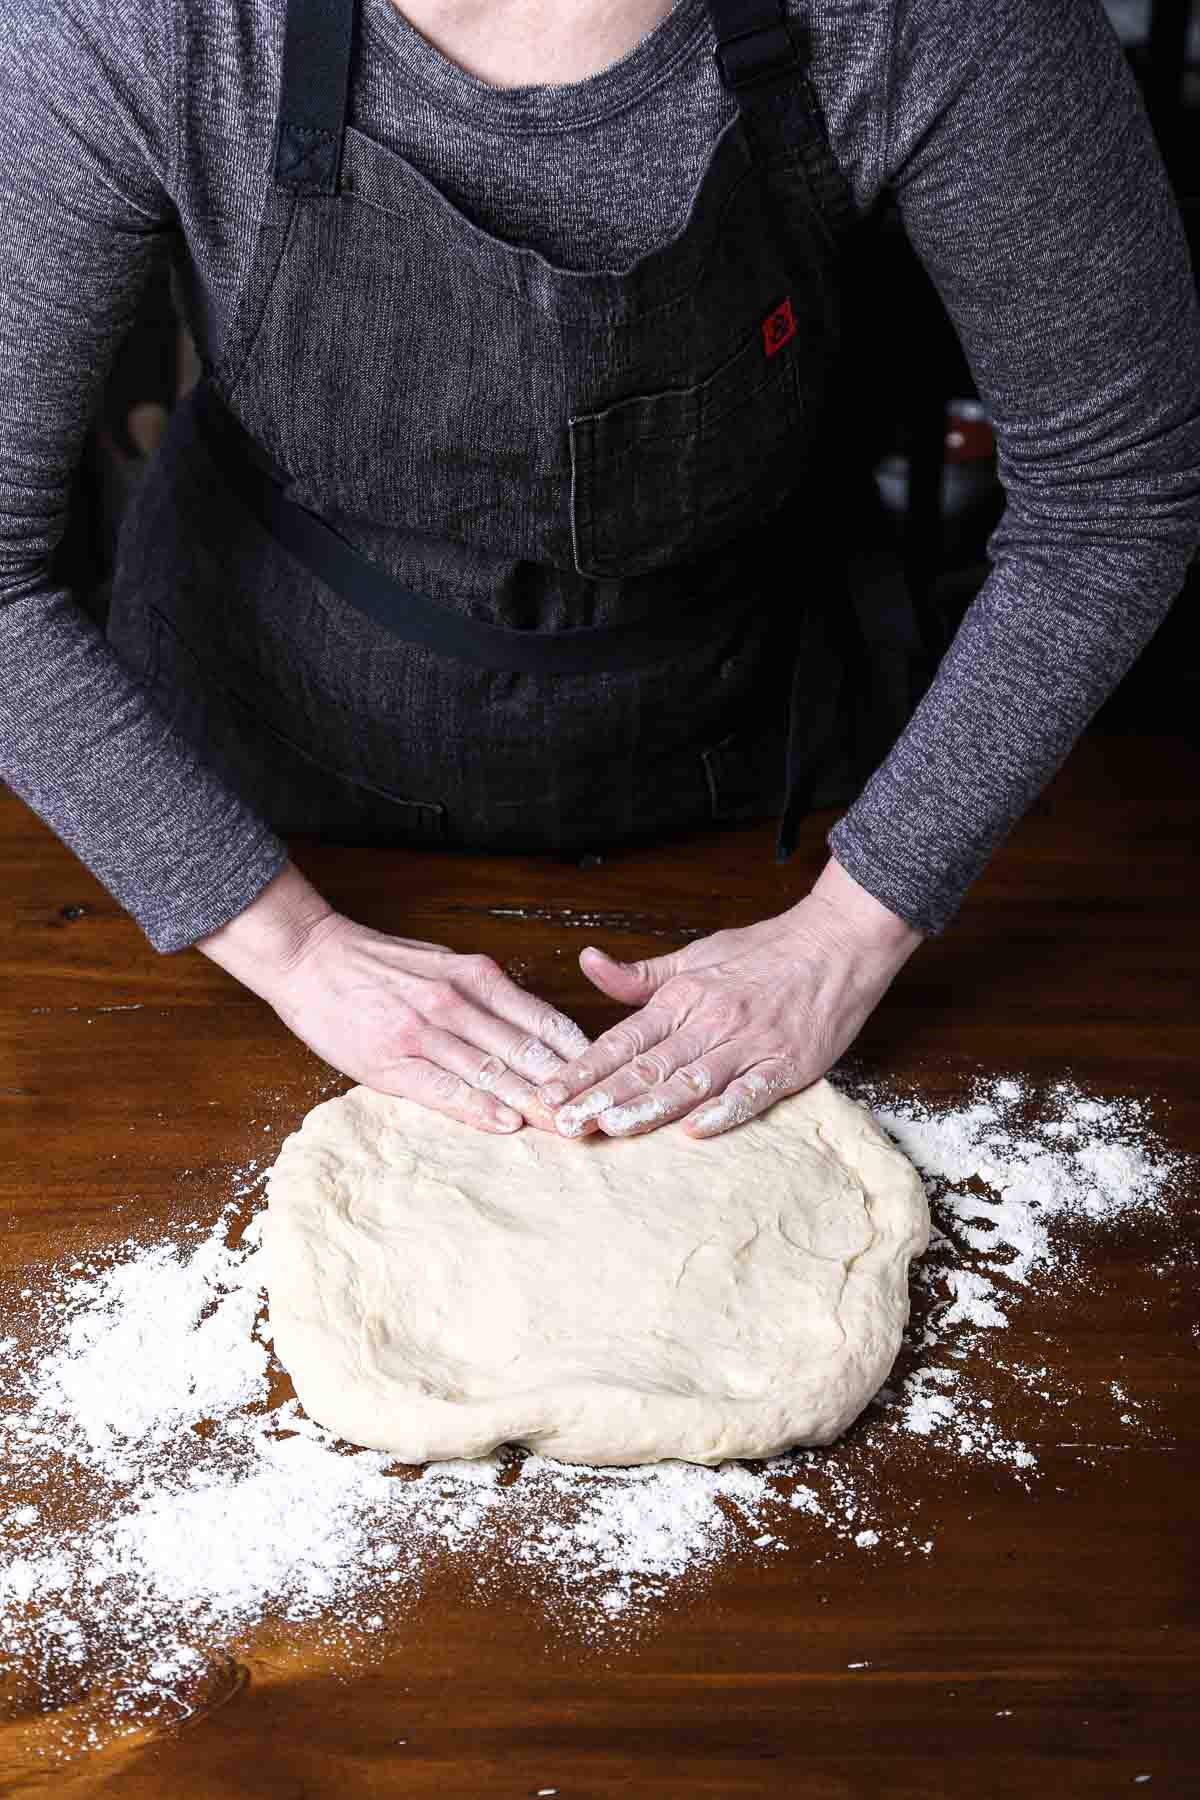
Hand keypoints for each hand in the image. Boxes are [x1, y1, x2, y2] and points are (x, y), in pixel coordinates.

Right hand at [197, 863, 591, 1134]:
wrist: (311, 958)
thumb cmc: (380, 966)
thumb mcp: (444, 965)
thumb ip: (487, 995)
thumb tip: (534, 1030)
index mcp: (476, 977)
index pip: (543, 1022)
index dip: (579, 1055)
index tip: (609, 1080)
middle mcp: (458, 1002)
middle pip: (527, 1052)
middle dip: (567, 1089)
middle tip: (601, 1116)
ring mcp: (425, 1031)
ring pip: (493, 1072)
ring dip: (533, 1104)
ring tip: (567, 1130)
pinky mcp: (393, 1058)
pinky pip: (444, 1088)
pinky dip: (478, 1107)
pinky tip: (505, 1123)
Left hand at [534, 857, 923, 1139]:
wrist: (837, 943)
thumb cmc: (765, 952)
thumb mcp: (695, 956)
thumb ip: (640, 976)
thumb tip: (588, 962)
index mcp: (683, 997)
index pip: (623, 1039)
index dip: (584, 1068)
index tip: (550, 1092)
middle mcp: (710, 1020)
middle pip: (647, 1065)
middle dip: (601, 1097)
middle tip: (564, 1123)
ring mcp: (749, 1043)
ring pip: (691, 1080)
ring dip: (649, 1107)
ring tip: (612, 1128)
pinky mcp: (787, 1063)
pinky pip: (751, 1091)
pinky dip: (724, 1110)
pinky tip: (695, 1130)